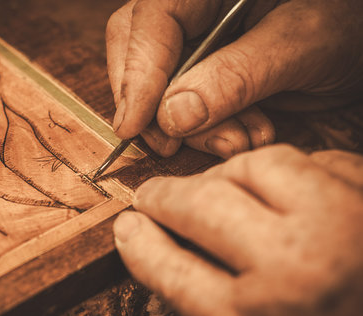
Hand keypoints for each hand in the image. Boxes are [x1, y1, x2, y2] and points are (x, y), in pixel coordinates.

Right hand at [106, 0, 362, 157]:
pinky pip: (185, 105)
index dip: (136, 76)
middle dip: (154, 106)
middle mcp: (195, 9)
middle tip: (169, 145)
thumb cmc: (349, 24)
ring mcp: (198, 40)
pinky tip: (245, 135)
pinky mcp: (207, 70)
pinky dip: (209, 130)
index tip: (131, 127)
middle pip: (138, 51)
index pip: (151, 22)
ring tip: (237, 141)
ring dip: (192, 127)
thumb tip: (172, 115)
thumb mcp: (300, 45)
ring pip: (159, 85)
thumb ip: (236, 76)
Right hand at [113, 144, 362, 315]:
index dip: (138, 242)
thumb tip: (159, 250)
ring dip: (227, 175)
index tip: (126, 226)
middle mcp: (300, 267)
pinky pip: (318, 161)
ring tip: (218, 188)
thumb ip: (210, 306)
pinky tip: (283, 192)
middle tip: (152, 197)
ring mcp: (348, 223)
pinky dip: (291, 172)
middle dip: (163, 198)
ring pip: (258, 167)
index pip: (168, 266)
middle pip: (200, 205)